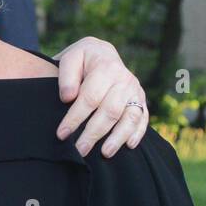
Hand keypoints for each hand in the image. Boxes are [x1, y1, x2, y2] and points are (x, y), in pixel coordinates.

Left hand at [54, 36, 148, 157]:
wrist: (101, 52)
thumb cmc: (81, 59)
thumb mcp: (70, 58)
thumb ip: (67, 76)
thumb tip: (68, 97)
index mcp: (105, 68)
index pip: (89, 98)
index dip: (75, 118)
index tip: (62, 134)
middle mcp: (124, 80)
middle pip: (110, 111)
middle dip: (94, 133)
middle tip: (80, 150)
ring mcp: (135, 90)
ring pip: (130, 116)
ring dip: (118, 137)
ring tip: (105, 153)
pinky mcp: (141, 99)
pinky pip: (143, 118)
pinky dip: (138, 132)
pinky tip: (129, 146)